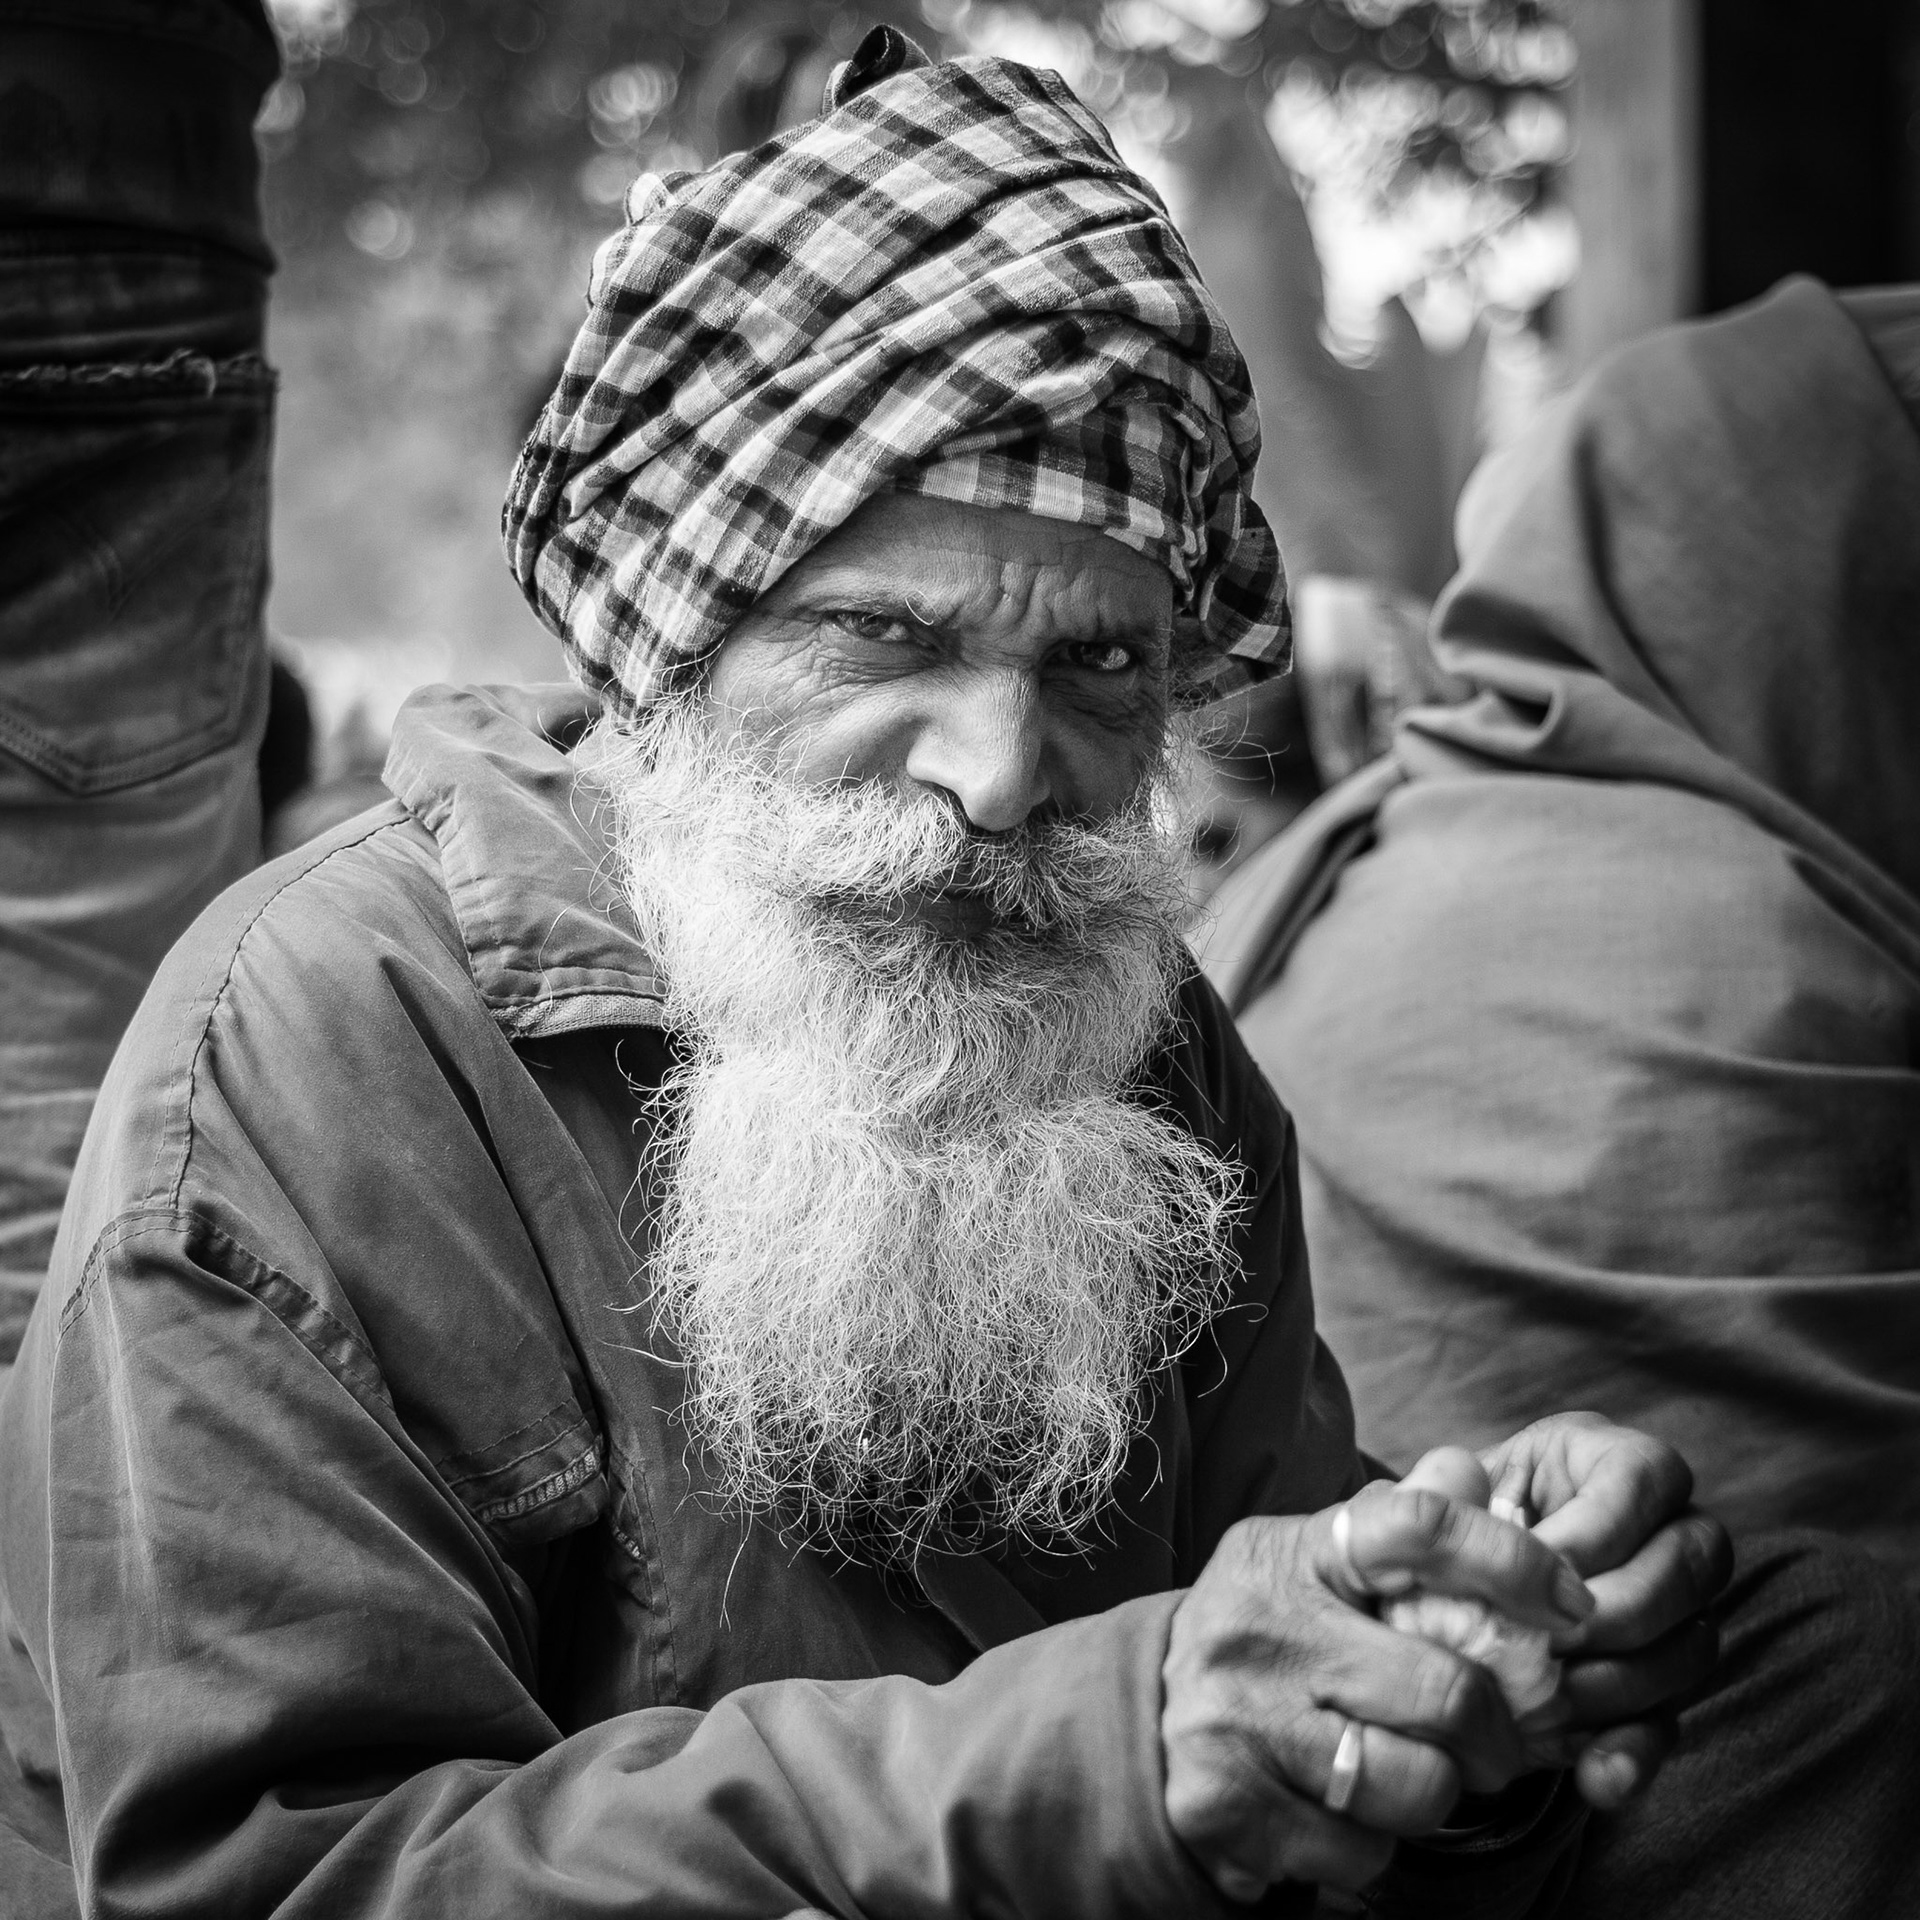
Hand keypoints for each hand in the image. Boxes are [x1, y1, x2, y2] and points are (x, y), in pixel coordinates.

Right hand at [1161, 1483, 1596, 1901]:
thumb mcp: (1314, 1565)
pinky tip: (1337, 1810)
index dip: (1512, 1561)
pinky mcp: (1225, 1807)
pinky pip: (1363, 1850)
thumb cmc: (1267, 1638)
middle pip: (1448, 1689)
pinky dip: (1372, 1843)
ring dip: (1434, 1793)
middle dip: (1499, 1734)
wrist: (1140, 1724)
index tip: (1572, 1604)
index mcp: (1292, 1551)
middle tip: (1496, 1743)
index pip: (1417, 1526)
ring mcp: (1237, 1719)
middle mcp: (1260, 1626)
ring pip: (1419, 1785)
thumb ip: (1395, 1529)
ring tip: (1400, 1772)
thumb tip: (1474, 1474)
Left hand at [1477, 1413, 1731, 1810]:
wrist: (1442, 1598)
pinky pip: (1673, 1723)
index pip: (1647, 1474)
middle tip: (1552, 1641)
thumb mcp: (1443, 1496)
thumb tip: (1454, 1500)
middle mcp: (1666, 1525)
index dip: (1603, 1526)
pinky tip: (1592, 1774)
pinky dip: (1632, 1754)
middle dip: (1620, 1610)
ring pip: (1694, 1644)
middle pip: (1692, 1563)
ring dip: (1623, 1682)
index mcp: (1610, 1459)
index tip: (1540, 1560)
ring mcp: (1678, 1610)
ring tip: (1553, 1702)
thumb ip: (1448, 1492)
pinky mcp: (1662, 1684)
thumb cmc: (1445, 1530)